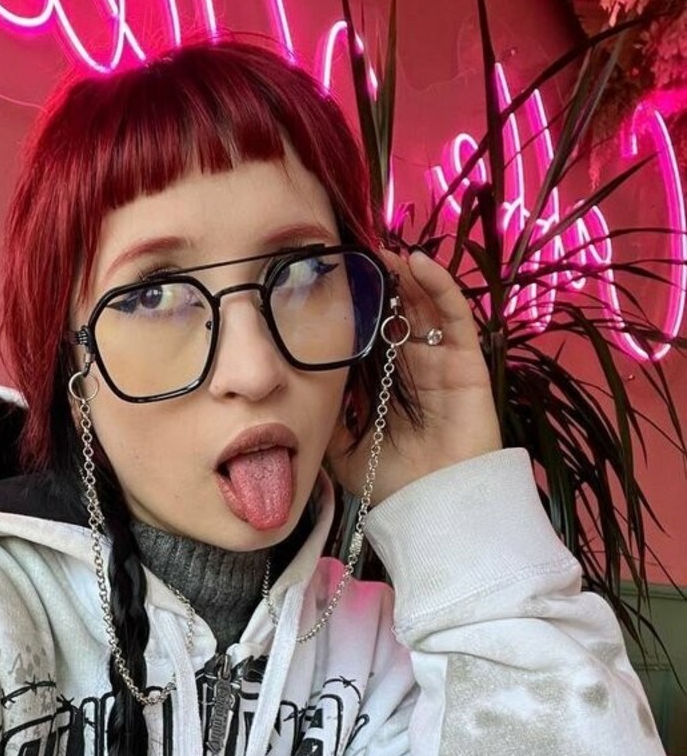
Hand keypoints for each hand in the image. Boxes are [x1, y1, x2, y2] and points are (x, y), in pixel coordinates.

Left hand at [327, 249, 501, 504]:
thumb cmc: (391, 481)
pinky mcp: (467, 361)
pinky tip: (418, 262)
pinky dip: (439, 284)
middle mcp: (413, 365)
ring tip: (380, 250)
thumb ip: (323, 417)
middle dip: (378, 282)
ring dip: (404, 275)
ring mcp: (441, 360)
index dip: (354, 305)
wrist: (435, 505)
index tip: (328, 278)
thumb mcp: (341, 447)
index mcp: (384, 381)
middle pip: (396, 311)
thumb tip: (287, 394)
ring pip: (423, 305)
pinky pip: (456, 315)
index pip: (369, 332)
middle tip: (352, 253)